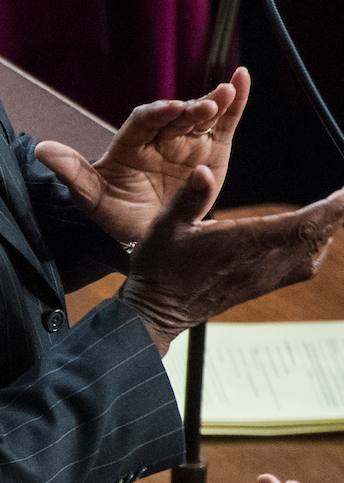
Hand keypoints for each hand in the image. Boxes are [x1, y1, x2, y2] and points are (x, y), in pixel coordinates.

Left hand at [38, 68, 248, 244]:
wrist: (145, 234)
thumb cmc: (115, 213)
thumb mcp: (91, 197)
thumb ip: (72, 172)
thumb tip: (41, 149)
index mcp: (130, 144)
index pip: (142, 121)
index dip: (155, 113)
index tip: (169, 108)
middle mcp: (160, 137)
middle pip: (176, 117)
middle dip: (189, 109)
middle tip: (205, 105)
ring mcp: (188, 142)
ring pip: (202, 117)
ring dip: (215, 102)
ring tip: (227, 90)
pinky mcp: (212, 150)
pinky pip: (224, 123)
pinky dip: (235, 102)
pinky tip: (242, 78)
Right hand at [117, 169, 343, 351]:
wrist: (156, 311)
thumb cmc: (158, 269)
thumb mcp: (164, 227)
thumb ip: (188, 197)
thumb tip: (204, 171)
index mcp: (243, 244)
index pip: (302, 224)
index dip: (332, 208)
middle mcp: (262, 263)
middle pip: (317, 236)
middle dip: (336, 213)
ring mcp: (266, 277)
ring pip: (315, 252)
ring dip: (328, 229)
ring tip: (334, 209)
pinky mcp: (263, 285)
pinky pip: (305, 266)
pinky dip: (317, 247)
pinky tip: (315, 236)